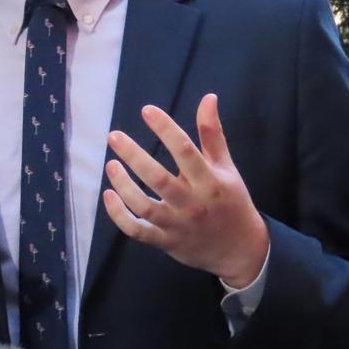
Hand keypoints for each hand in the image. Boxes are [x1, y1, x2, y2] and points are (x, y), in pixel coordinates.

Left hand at [101, 94, 268, 286]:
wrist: (240, 250)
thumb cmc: (230, 201)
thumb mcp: (227, 167)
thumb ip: (213, 134)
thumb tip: (208, 97)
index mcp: (210, 181)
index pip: (185, 151)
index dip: (165, 129)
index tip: (147, 110)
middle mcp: (193, 203)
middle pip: (159, 179)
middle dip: (134, 157)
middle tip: (114, 136)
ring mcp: (177, 224)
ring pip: (145, 207)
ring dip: (124, 186)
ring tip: (111, 164)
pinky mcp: (165, 241)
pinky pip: (138, 231)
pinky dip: (120, 216)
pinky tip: (108, 195)